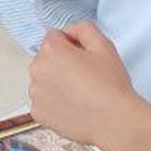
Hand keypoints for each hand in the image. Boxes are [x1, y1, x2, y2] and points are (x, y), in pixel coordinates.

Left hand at [27, 22, 149, 150]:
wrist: (115, 122)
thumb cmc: (111, 85)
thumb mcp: (104, 45)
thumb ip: (84, 28)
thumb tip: (70, 31)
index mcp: (51, 51)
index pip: (55, 36)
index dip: (71, 44)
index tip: (84, 57)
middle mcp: (37, 70)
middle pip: (46, 57)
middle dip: (61, 62)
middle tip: (84, 76)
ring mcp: (35, 94)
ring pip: (43, 79)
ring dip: (56, 82)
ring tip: (79, 93)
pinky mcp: (37, 113)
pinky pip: (43, 101)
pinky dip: (54, 102)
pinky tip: (73, 106)